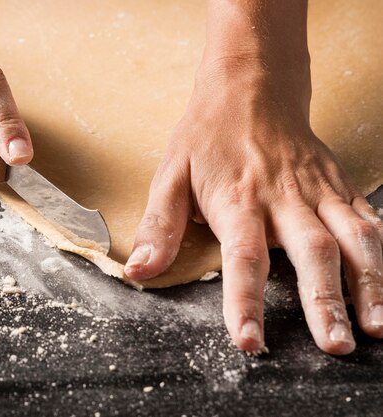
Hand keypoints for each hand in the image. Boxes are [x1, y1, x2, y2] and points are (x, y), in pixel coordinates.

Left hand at [125, 1, 382, 354]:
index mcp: (237, 200)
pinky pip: (369, 220)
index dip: (244, 300)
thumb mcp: (170, 177)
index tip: (248, 341)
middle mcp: (284, 198)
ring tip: (378, 327)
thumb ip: (159, 226)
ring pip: (353, 238)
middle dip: (324, 301)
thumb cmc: (205, 138)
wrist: (251, 88)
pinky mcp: (339, 186)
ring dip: (370, 283)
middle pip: (310, 251)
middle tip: (336, 346)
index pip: (242, 256)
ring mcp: (318, 191)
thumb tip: (139, 270)